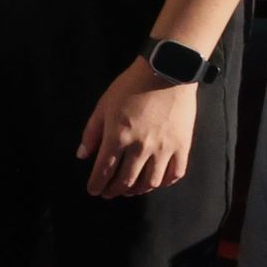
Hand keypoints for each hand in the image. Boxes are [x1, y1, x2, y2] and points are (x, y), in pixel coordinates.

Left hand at [76, 59, 197, 196]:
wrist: (166, 73)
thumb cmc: (130, 87)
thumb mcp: (103, 106)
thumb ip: (92, 133)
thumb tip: (83, 156)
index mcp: (118, 137)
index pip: (104, 170)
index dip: (97, 184)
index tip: (93, 191)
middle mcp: (141, 147)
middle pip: (126, 180)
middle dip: (114, 190)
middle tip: (108, 193)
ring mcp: (164, 149)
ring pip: (150, 182)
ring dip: (137, 190)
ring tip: (129, 190)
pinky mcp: (183, 147)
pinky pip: (174, 174)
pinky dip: (163, 183)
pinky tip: (154, 182)